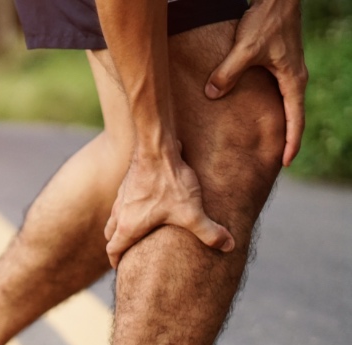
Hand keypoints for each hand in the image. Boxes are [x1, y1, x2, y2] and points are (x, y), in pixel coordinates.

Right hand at [104, 153, 234, 268]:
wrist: (157, 148)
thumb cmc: (168, 183)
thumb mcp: (191, 212)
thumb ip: (209, 232)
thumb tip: (229, 247)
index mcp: (128, 226)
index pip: (113, 250)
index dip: (117, 261)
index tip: (121, 268)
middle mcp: (120, 213)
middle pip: (110, 234)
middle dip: (118, 243)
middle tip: (128, 251)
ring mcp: (122, 196)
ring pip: (115, 216)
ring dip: (122, 225)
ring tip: (136, 228)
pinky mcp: (128, 182)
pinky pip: (123, 201)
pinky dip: (129, 207)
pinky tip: (145, 203)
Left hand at [204, 0, 308, 166]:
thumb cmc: (266, 19)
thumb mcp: (245, 48)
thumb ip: (228, 73)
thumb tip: (212, 95)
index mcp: (292, 79)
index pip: (296, 119)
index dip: (291, 142)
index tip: (286, 162)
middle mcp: (293, 78)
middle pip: (293, 117)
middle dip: (286, 140)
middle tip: (275, 161)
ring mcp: (287, 71)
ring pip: (284, 106)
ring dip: (278, 125)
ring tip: (266, 145)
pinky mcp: (278, 64)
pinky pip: (276, 94)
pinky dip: (271, 110)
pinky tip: (256, 117)